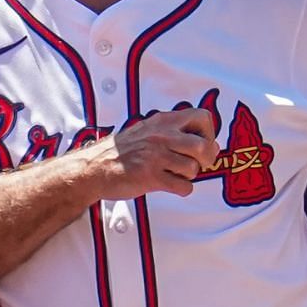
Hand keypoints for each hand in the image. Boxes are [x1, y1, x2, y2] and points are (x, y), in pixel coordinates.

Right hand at [84, 108, 218, 199]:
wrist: (93, 168)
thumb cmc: (123, 151)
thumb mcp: (149, 130)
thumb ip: (178, 134)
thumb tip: (213, 145)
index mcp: (163, 121)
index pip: (203, 118)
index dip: (209, 133)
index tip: (202, 144)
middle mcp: (161, 136)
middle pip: (204, 146)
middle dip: (207, 160)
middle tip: (198, 165)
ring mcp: (155, 156)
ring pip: (194, 169)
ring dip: (189, 175)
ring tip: (175, 174)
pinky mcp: (150, 177)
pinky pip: (183, 187)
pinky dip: (182, 189)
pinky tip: (170, 185)